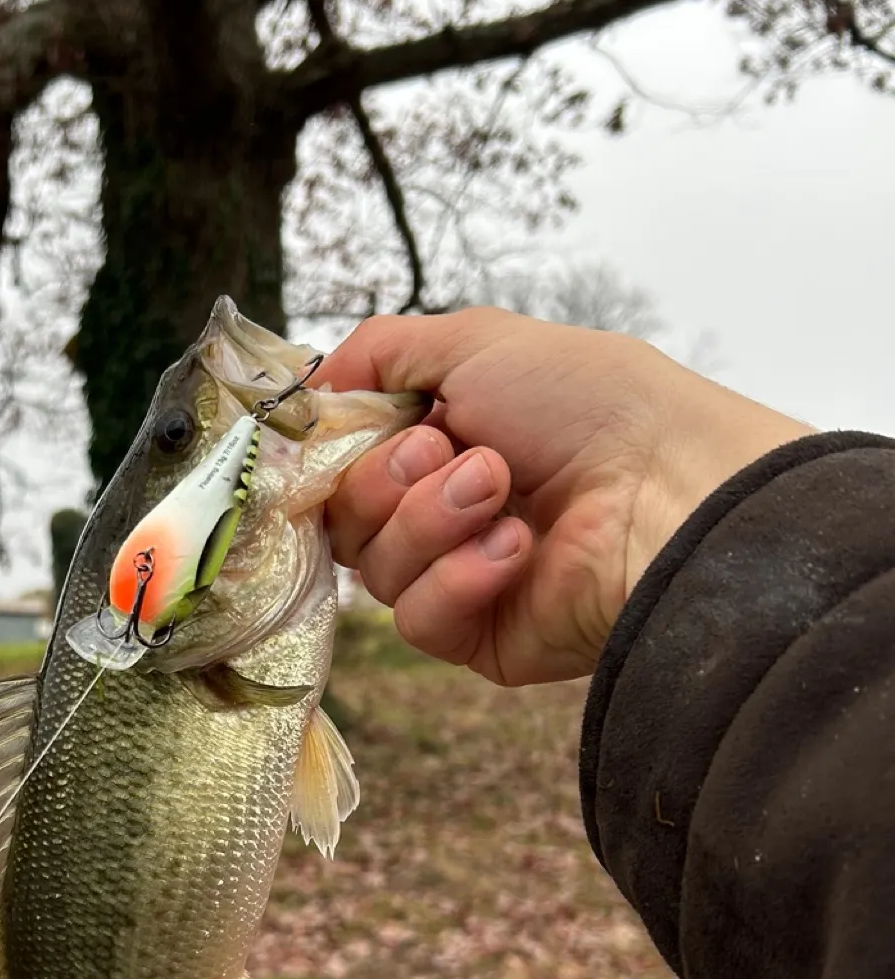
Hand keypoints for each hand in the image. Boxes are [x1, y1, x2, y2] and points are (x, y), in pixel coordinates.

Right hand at [321, 308, 813, 684]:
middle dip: (385, 478)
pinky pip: (417, 618)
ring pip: (373, 569)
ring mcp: (456, 576)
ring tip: (500, 490)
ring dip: (430, 520)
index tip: (345, 427)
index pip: (338, 463)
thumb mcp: (474, 341)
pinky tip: (517, 548)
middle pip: (342, 518)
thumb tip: (311, 385)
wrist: (667, 486)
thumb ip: (379, 350)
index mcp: (435, 443)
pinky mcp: (477, 637)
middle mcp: (438, 511)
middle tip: (449, 448)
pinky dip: (459, 578)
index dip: (331, 450)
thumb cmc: (586, 404)